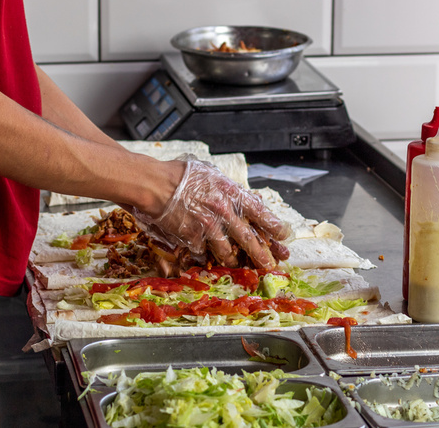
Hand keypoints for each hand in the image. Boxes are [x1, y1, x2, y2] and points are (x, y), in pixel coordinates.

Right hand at [133, 155, 290, 268]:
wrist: (154, 184)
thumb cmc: (180, 175)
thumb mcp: (212, 174)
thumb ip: (228, 189)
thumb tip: (243, 199)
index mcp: (232, 194)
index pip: (261, 214)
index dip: (275, 227)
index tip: (284, 235)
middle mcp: (224, 212)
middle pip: (249, 239)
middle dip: (263, 254)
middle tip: (271, 263)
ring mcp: (209, 228)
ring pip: (228, 251)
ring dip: (234, 259)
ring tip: (238, 264)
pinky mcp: (193, 239)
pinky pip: (204, 252)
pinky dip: (206, 254)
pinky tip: (206, 255)